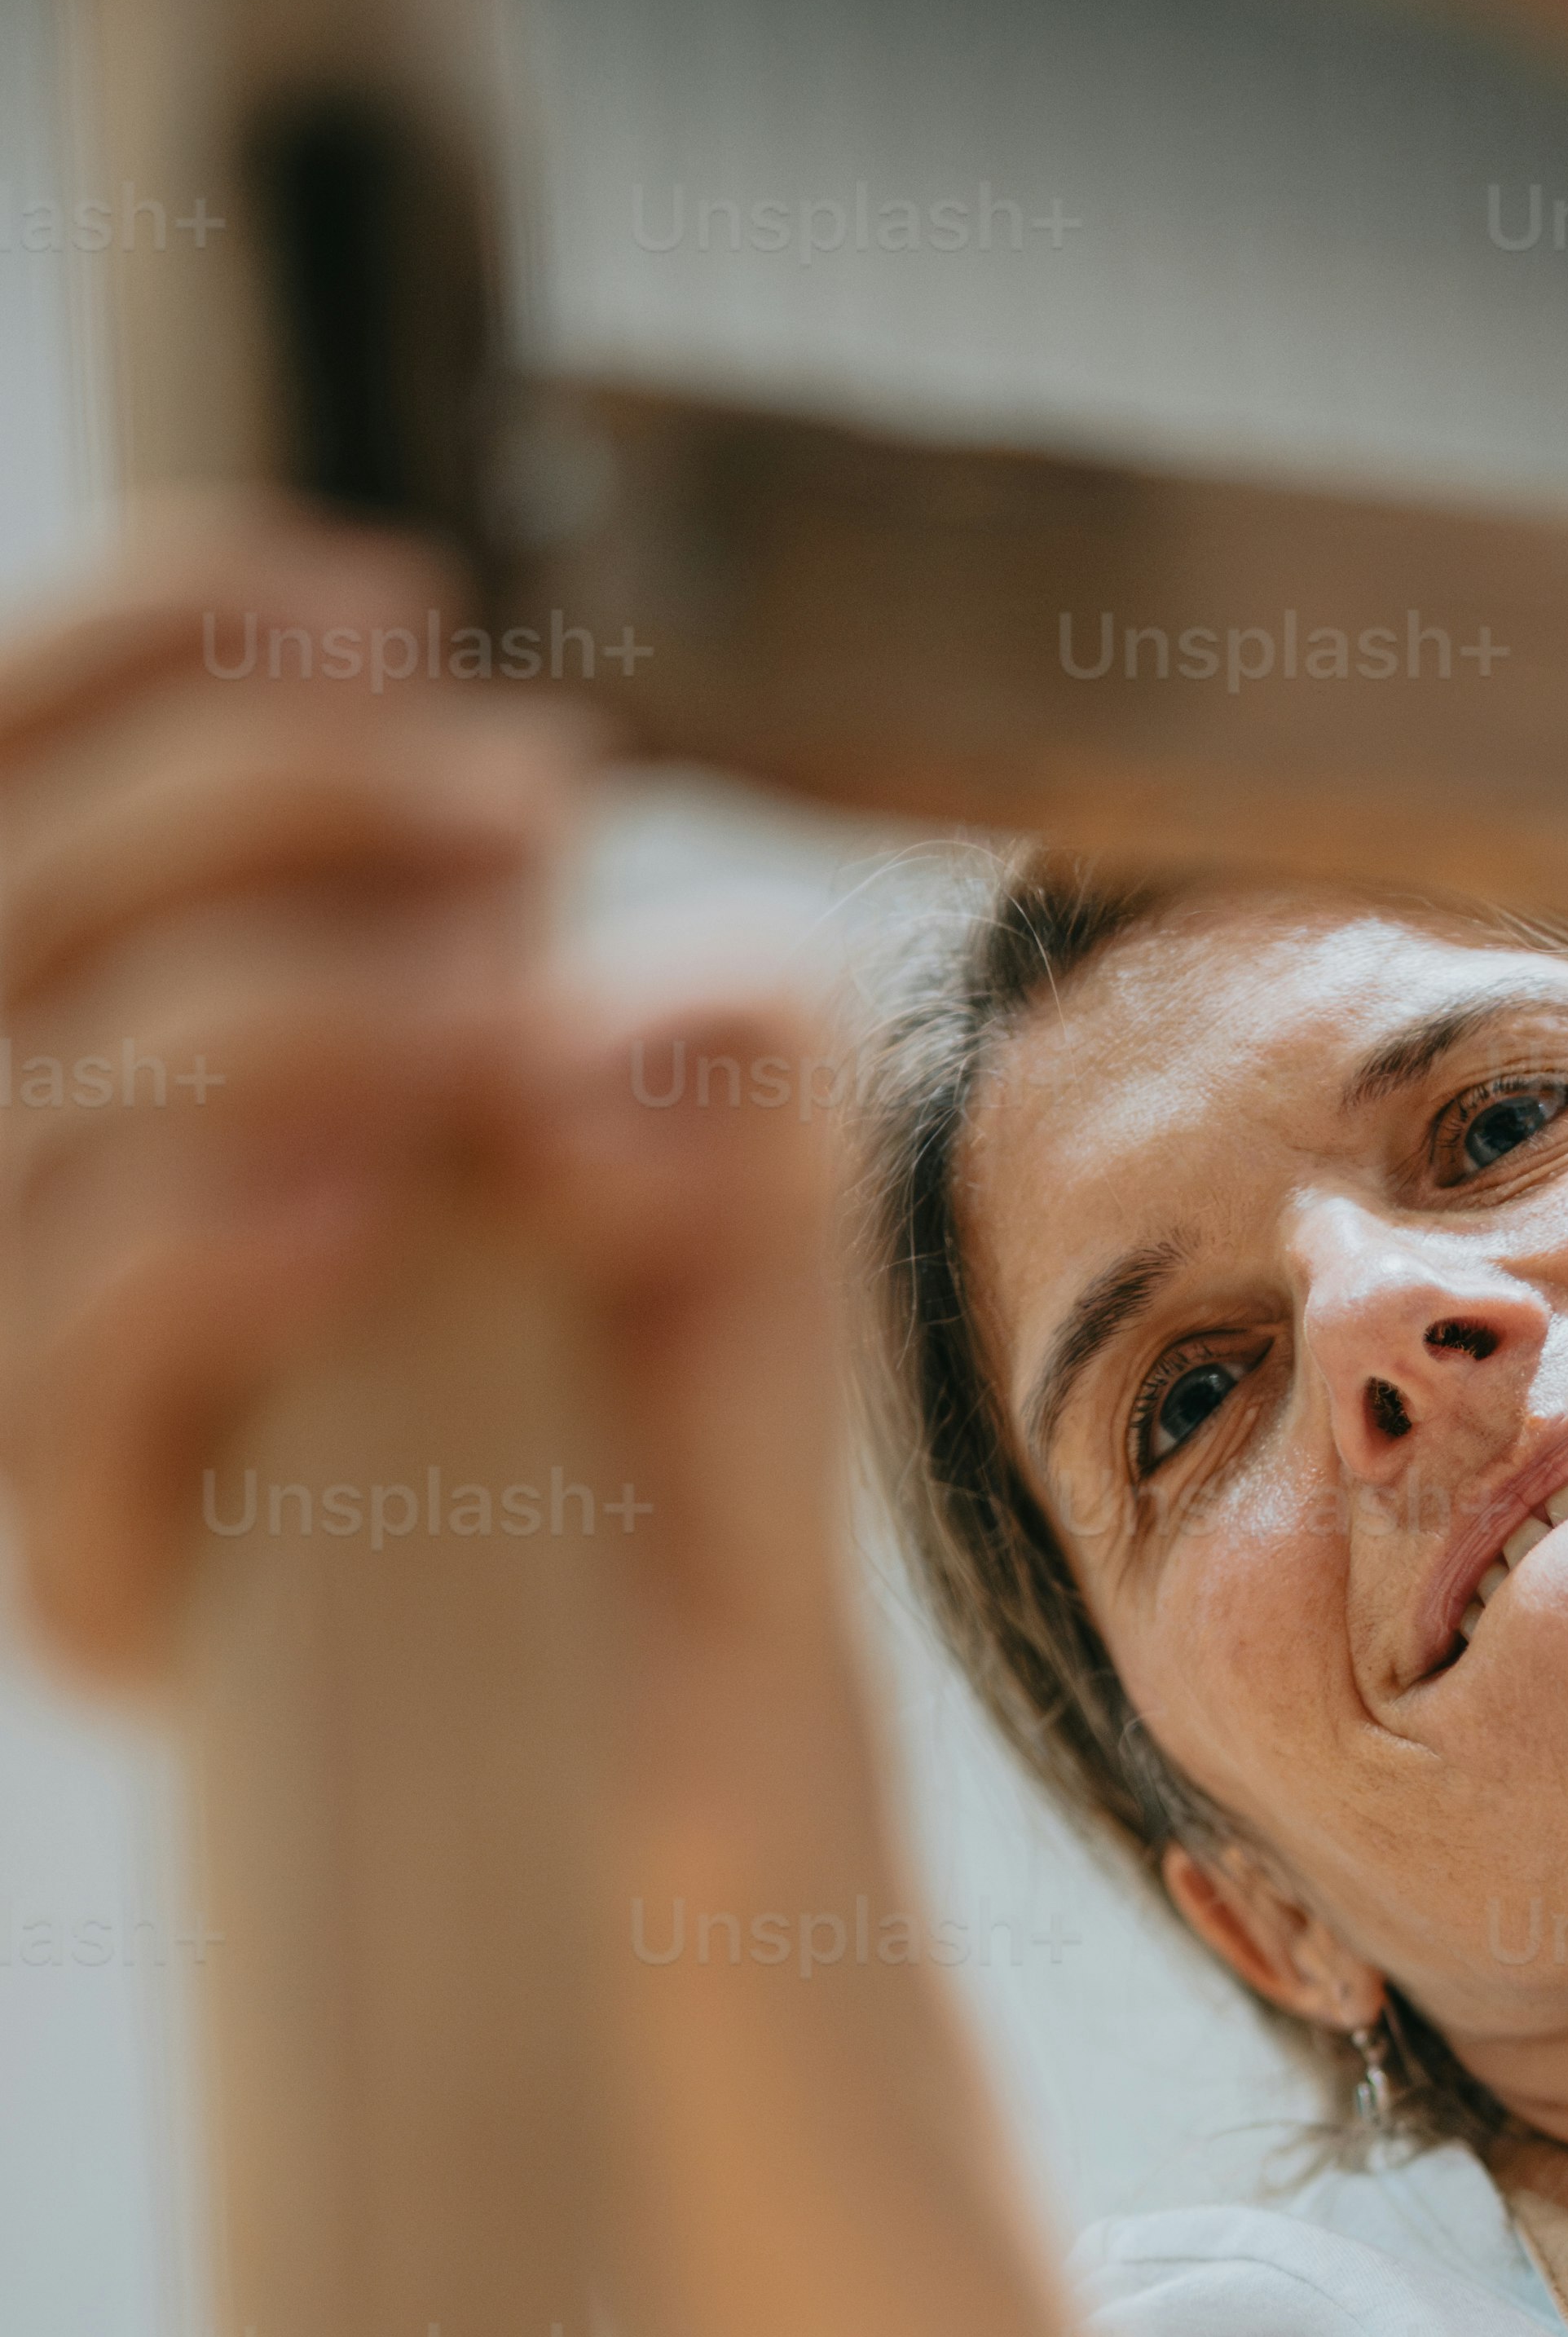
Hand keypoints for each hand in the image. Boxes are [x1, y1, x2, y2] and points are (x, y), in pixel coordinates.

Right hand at [0, 501, 859, 1795]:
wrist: (723, 1728)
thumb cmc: (691, 1397)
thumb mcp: (727, 1128)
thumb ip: (668, 995)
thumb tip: (539, 1018)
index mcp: (117, 1030)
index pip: (17, 767)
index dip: (149, 638)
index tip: (392, 607)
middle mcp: (34, 1186)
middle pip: (4, 891)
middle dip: (263, 794)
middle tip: (522, 806)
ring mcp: (36, 1383)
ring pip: (17, 1104)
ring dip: (267, 1004)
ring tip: (483, 1010)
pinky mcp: (82, 1567)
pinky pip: (50, 1357)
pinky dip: (196, 1244)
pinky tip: (365, 1211)